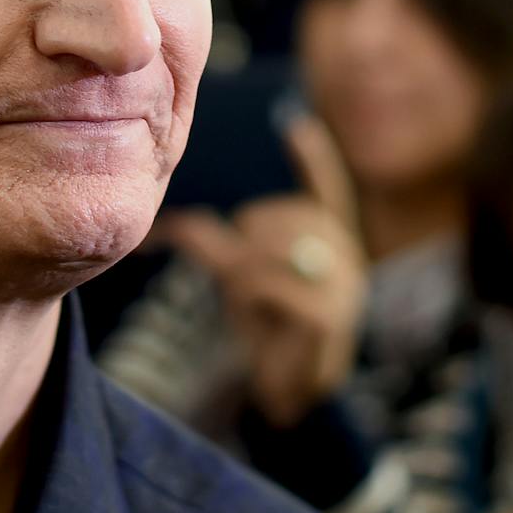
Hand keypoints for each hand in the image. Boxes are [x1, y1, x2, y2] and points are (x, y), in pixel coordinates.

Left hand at [164, 113, 367, 427]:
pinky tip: (251, 310)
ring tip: (244, 292)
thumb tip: (167, 224)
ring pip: (279, 249)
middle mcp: (346, 254)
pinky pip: (274, 285)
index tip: (295, 124)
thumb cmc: (267, 324)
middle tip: (236, 262)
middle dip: (251, 233)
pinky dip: (250, 293)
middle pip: (289, 215)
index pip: (327, 187)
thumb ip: (212, 242)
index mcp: (330, 237)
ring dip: (246, 268)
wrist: (288, 389)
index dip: (313, 157)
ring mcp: (344, 286)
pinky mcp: (330, 317)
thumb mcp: (238, 274)